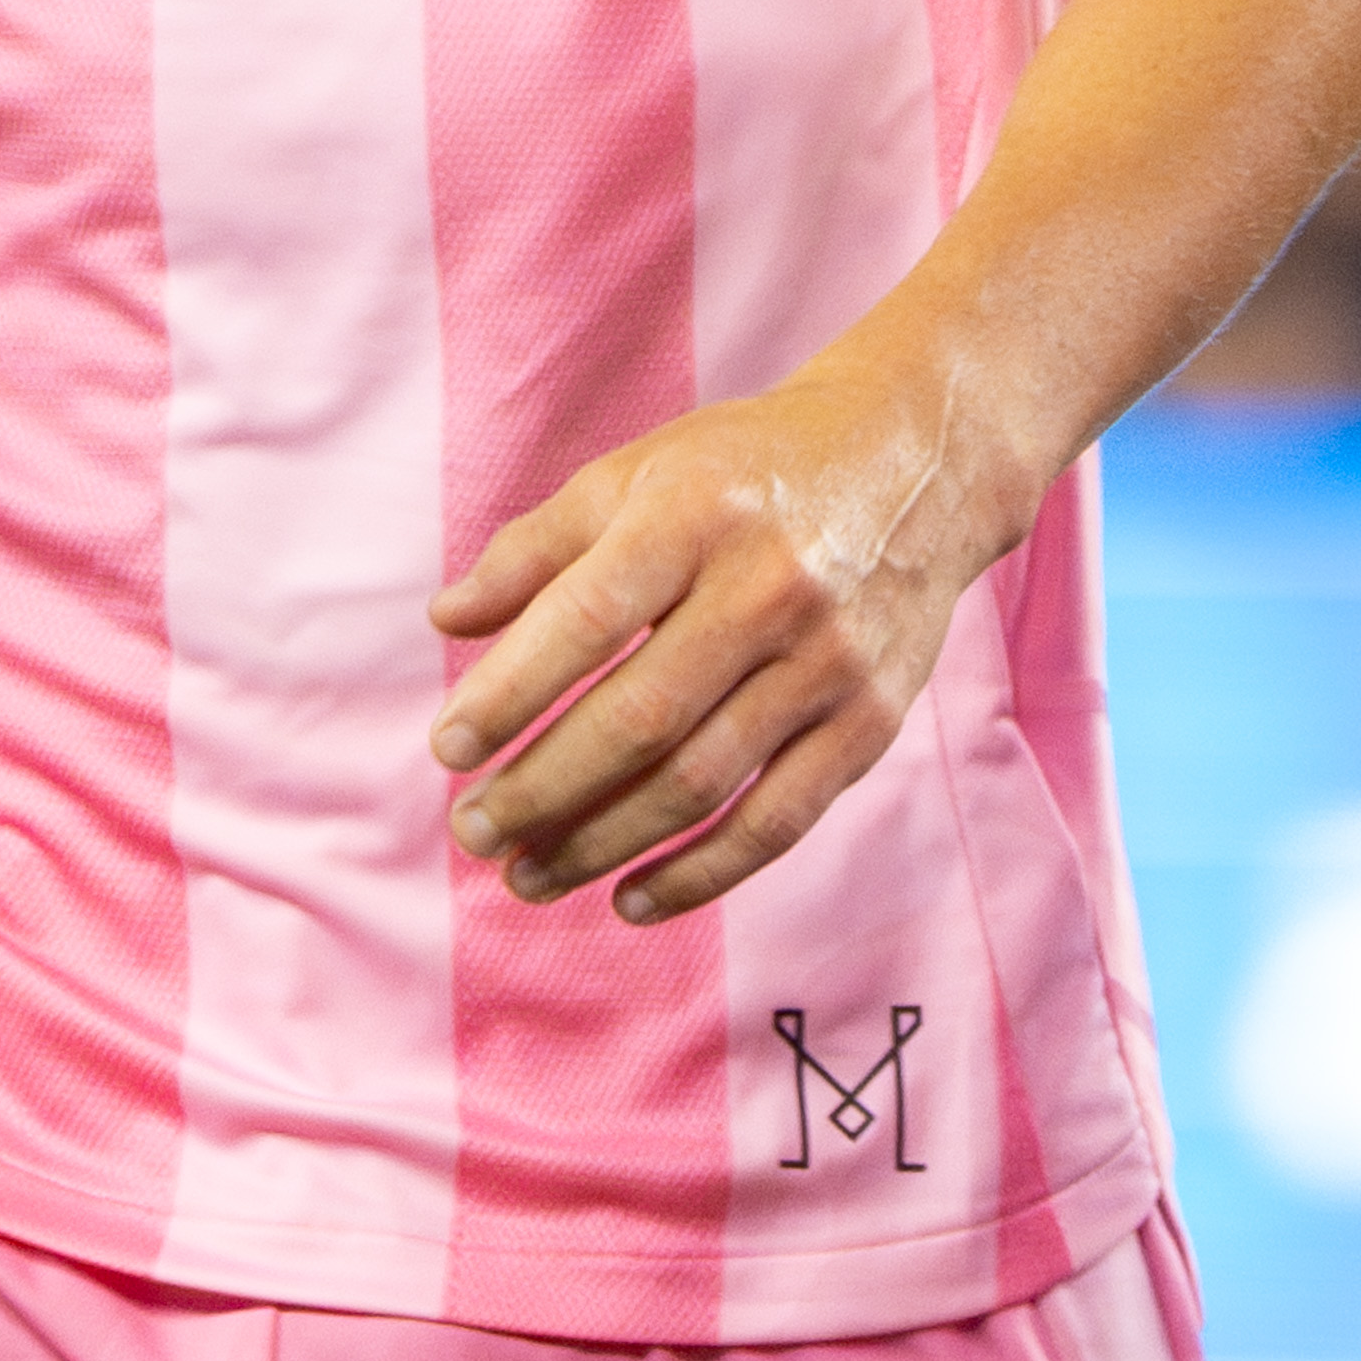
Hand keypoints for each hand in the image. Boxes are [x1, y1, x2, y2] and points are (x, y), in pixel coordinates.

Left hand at [427, 359, 996, 923]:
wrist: (914, 462)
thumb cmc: (744, 472)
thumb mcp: (636, 475)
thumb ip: (536, 548)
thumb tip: (446, 621)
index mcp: (694, 517)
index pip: (586, 621)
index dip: (509, 694)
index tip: (446, 750)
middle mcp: (768, 589)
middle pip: (639, 719)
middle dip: (542, 788)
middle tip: (472, 833)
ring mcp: (828, 663)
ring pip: (701, 782)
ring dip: (602, 844)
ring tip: (527, 874)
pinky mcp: (870, 722)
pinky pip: (777, 821)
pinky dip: (700, 874)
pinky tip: (628, 899)